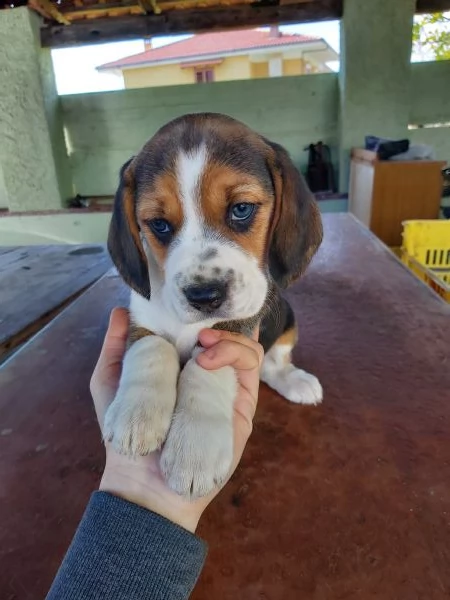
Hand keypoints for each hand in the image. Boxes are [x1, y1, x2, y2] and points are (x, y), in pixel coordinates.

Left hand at [91, 308, 262, 532]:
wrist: (142, 481)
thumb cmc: (123, 434)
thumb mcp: (110, 383)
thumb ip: (116, 348)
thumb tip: (122, 310)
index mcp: (181, 367)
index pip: (202, 332)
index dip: (201, 315)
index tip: (185, 308)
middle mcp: (207, 375)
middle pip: (229, 334)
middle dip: (219, 321)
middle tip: (198, 327)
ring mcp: (226, 389)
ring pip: (245, 347)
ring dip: (228, 337)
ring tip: (204, 344)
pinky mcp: (241, 405)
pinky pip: (251, 368)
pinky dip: (237, 352)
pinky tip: (209, 359)